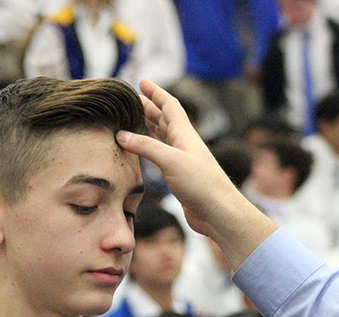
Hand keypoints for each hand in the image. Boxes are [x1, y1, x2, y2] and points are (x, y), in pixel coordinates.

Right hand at [117, 79, 275, 269]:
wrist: (217, 211)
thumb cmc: (201, 184)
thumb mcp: (171, 161)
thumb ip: (146, 147)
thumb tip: (121, 135)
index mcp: (184, 134)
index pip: (169, 105)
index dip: (156, 93)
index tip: (142, 82)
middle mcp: (183, 143)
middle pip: (164, 119)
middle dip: (148, 108)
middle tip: (131, 100)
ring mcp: (181, 159)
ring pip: (162, 136)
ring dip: (148, 126)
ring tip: (133, 120)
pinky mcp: (178, 175)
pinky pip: (160, 155)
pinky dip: (149, 148)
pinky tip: (141, 150)